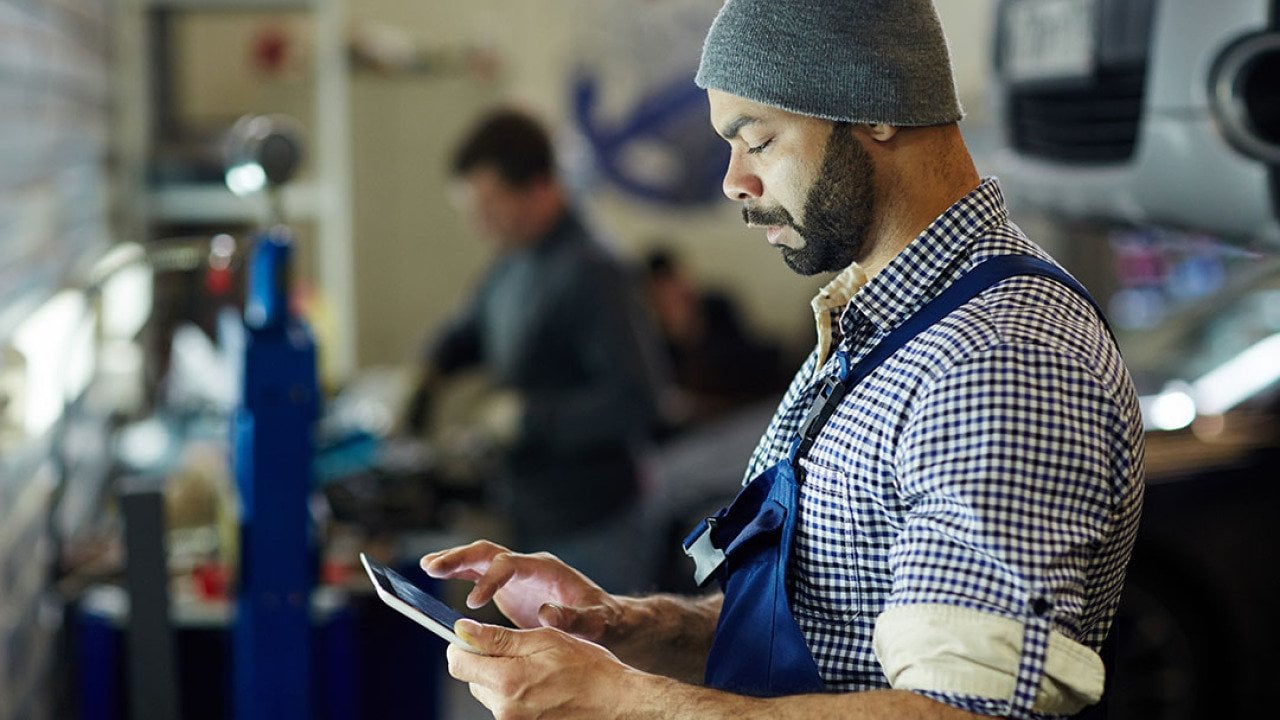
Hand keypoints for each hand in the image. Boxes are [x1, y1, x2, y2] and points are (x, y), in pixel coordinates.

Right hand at [421, 541, 624, 643]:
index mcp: (545, 569)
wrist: (602, 616)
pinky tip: (434, 573)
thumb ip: (574, 618)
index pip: (511, 564)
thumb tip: (546, 613)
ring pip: (479, 558)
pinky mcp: (507, 585)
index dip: (490, 579)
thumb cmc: (601, 618)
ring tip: (427, 567)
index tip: (473, 602)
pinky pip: (477, 573)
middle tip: (433, 567)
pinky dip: (457, 572)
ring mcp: (515, 573)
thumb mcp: (595, 621)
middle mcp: (527, 565)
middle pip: (489, 553)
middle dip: (462, 558)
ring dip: (453, 561)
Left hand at [448, 620, 640, 719]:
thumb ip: (499, 637)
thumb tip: (463, 630)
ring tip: (539, 672)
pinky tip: (543, 688)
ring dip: (504, 680)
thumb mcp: (546, 640)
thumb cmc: (589, 668)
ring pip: (490, 694)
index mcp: (507, 681)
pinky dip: (518, 696)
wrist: (617, 704)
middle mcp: (504, 709)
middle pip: (473, 679)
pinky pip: (507, 709)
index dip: (463, 645)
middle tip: (522, 653)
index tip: (476, 637)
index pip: (458, 663)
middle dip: (488, 662)